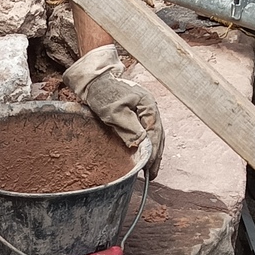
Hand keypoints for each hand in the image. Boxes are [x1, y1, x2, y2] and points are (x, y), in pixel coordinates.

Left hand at [64, 45, 164, 177]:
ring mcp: (146, 111)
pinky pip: (148, 132)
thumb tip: (142, 143)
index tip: (148, 167)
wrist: (96, 80)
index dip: (152, 152)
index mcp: (148, 106)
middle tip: (152, 174)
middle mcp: (151, 108)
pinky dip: (148, 145)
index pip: (154, 133)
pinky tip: (145, 154)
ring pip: (155, 135)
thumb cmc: (103, 93)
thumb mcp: (114, 112)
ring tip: (151, 170)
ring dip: (154, 153)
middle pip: (158, 136)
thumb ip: (129, 127)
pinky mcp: (138, 114)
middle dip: (156, 156)